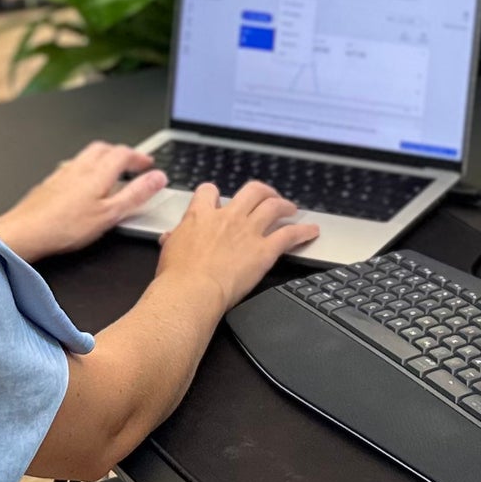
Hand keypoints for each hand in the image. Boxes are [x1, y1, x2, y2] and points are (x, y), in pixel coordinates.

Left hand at [0, 140, 165, 261]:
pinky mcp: (49, 184)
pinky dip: (84, 168)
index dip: (139, 157)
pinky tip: (81, 183)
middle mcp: (79, 168)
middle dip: (120, 153)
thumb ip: (136, 195)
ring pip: (86, 156)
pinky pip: (71, 167)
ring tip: (110, 171)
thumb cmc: (64, 227)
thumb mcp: (110, 214)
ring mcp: (61, 174)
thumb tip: (158, 178)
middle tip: (132, 164)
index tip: (149, 165)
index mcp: (97, 173)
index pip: (123, 154)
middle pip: (103, 148)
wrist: (25, 233)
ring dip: (102, 158)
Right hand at [156, 181, 320, 310]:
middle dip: (263, 190)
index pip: (210, 191)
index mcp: (201, 215)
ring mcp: (248, 232)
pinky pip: (289, 235)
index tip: (220, 200)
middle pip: (251, 191)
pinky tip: (311, 231)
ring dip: (285, 205)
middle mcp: (228, 217)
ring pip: (273, 206)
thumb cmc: (177, 276)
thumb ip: (174, 238)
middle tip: (268, 196)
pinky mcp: (263, 250)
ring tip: (291, 208)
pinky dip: (303, 231)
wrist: (191, 291)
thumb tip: (170, 236)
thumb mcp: (169, 250)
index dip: (216, 194)